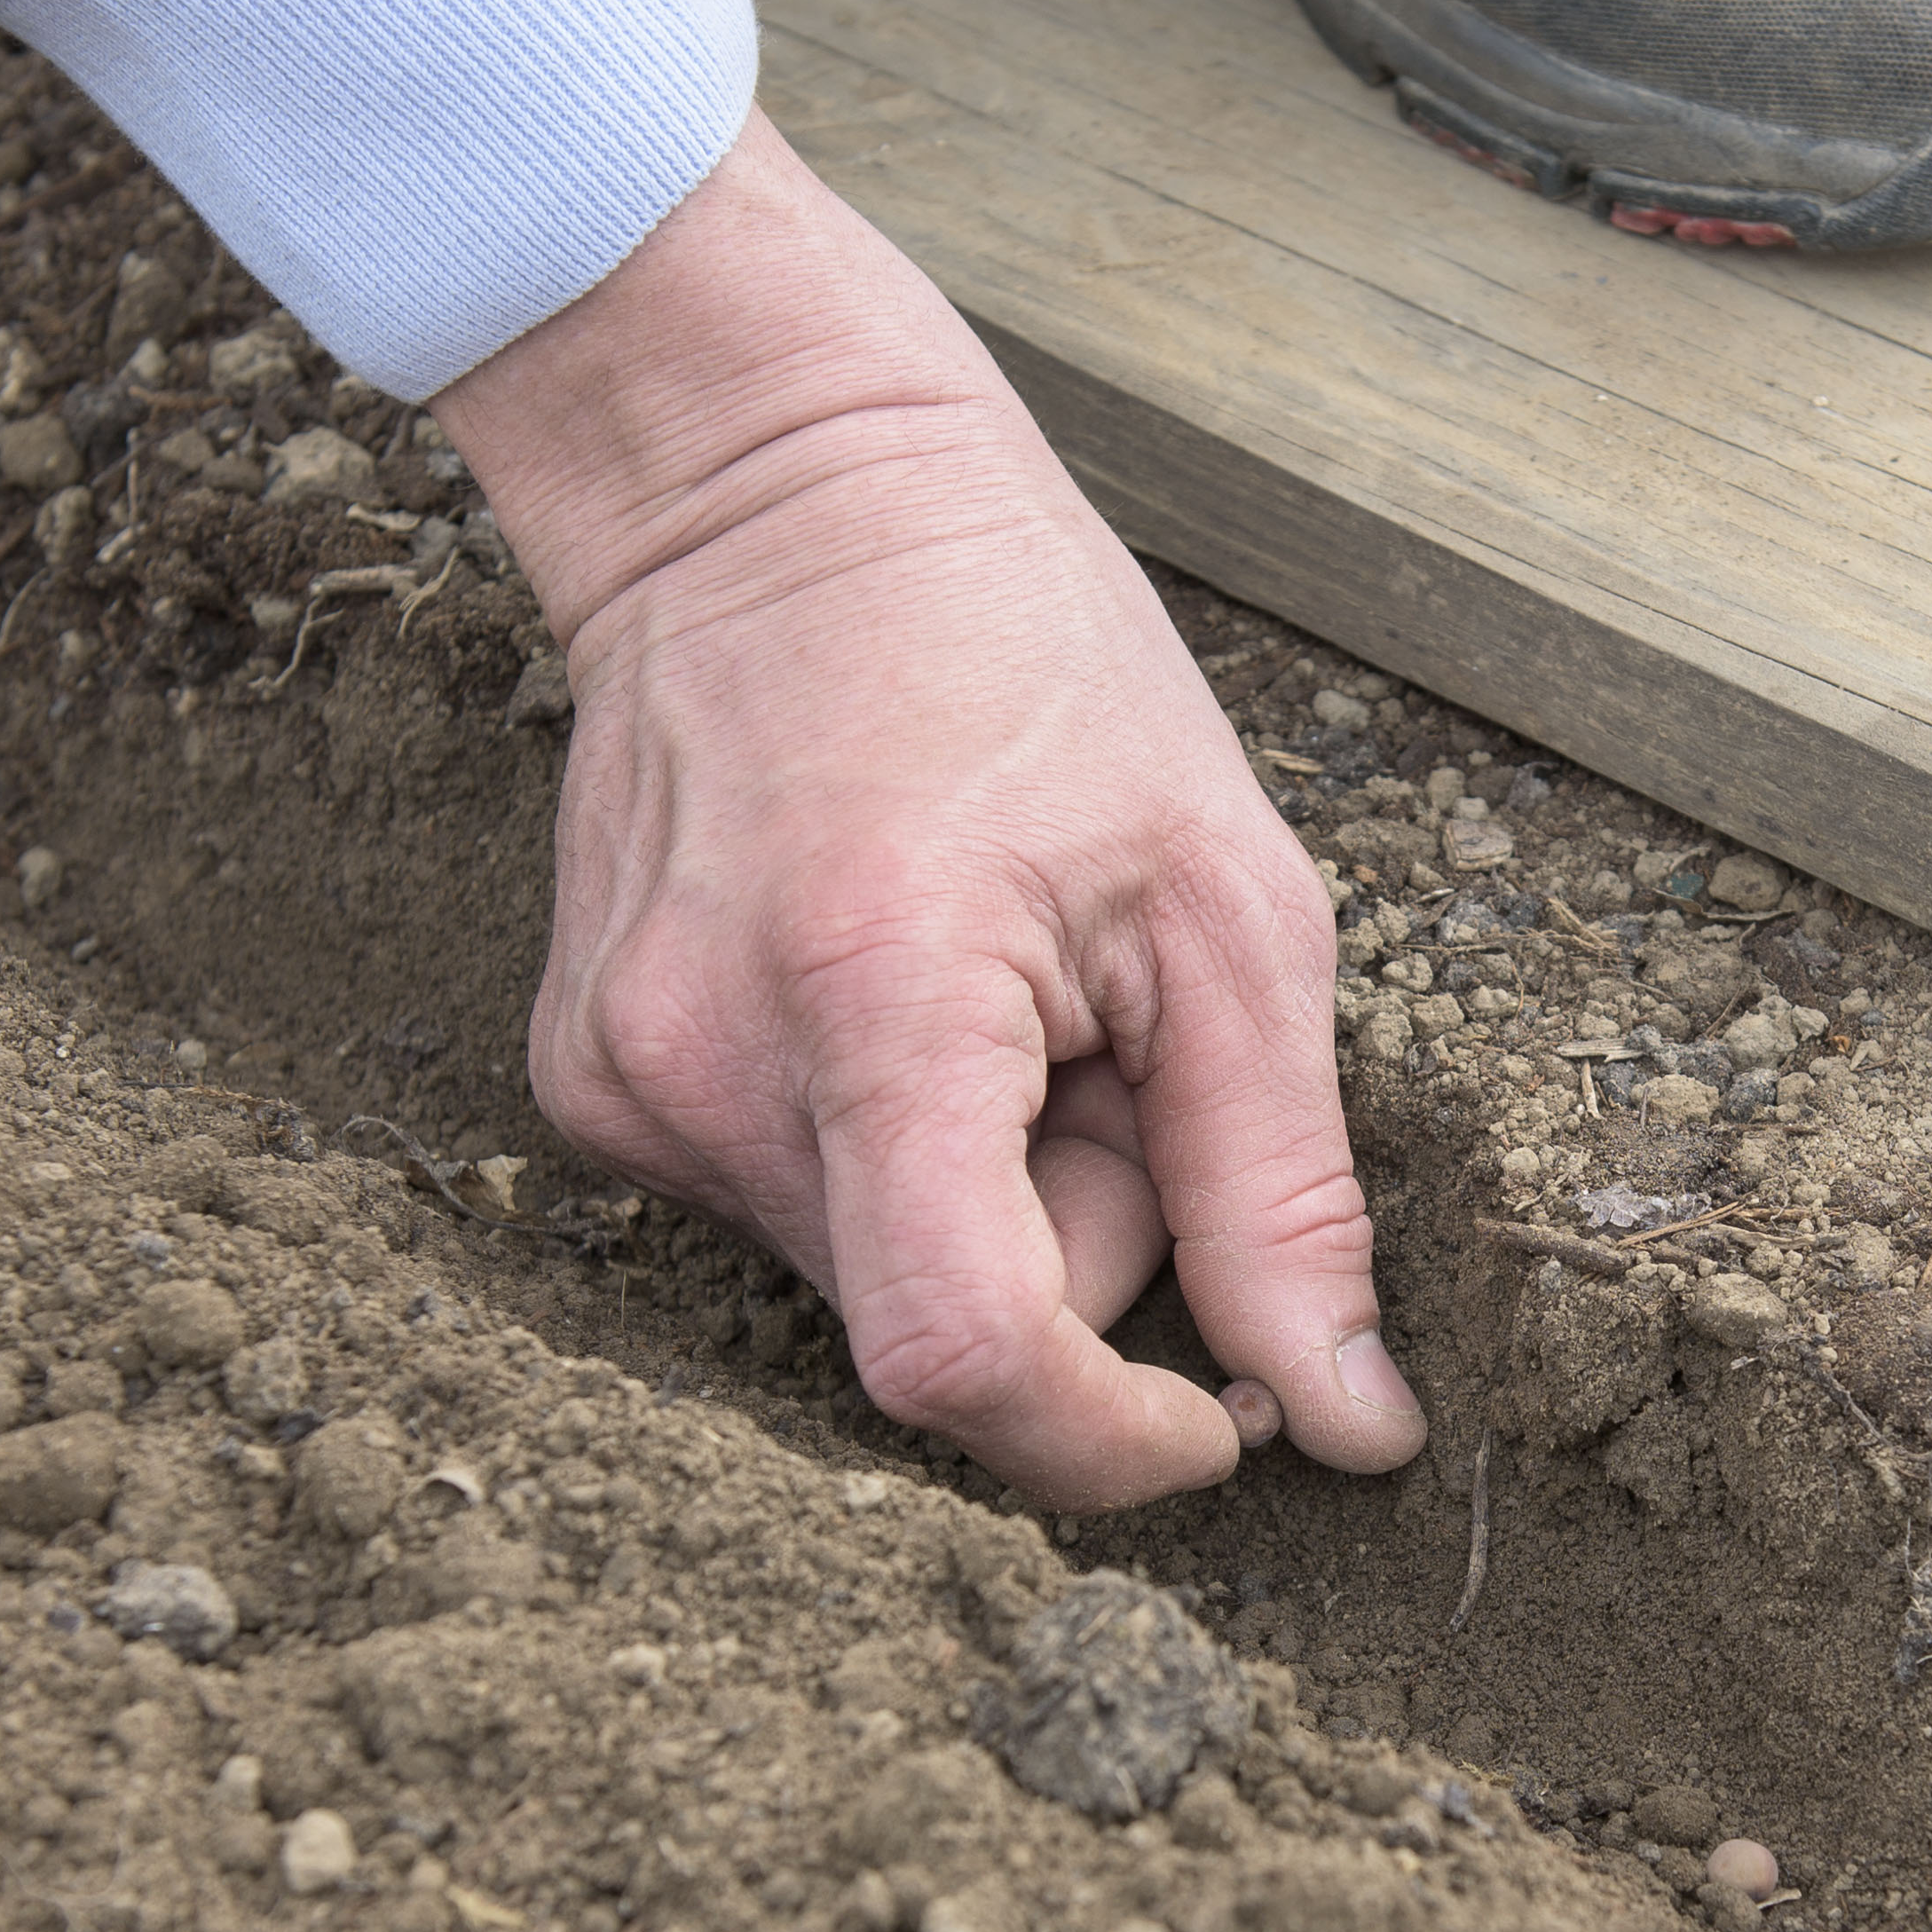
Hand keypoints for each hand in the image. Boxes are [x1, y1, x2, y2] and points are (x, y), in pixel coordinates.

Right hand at [437, 114, 1424, 1510]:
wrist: (774, 489)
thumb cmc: (1026, 662)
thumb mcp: (1230, 908)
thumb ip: (1283, 1191)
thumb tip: (1344, 1429)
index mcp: (870, 1009)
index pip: (965, 1364)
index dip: (1109, 1442)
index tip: (1218, 1414)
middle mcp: (702, 1073)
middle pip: (945, 1331)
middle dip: (1080, 1241)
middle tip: (1111, 1048)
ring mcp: (618, 1091)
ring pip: (876, 1279)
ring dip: (986, 1191)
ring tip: (999, 992)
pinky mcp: (586, 1091)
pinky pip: (796, 1212)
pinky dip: (888, 1150)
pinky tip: (893, 988)